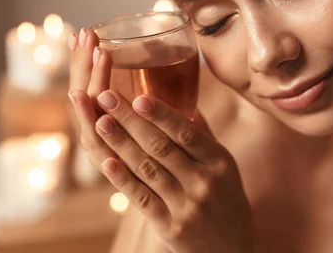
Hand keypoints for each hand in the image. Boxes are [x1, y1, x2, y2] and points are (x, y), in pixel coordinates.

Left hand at [68, 29, 253, 252]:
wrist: (232, 251)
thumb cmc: (226, 200)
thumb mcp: (225, 167)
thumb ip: (203, 137)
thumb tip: (187, 101)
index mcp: (219, 161)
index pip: (186, 133)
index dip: (161, 114)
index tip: (139, 96)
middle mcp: (204, 182)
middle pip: (161, 146)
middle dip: (131, 120)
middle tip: (107, 97)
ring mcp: (187, 206)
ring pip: (147, 169)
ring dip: (121, 143)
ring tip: (100, 122)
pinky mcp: (171, 228)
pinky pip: (142, 199)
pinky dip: (123, 179)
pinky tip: (107, 162)